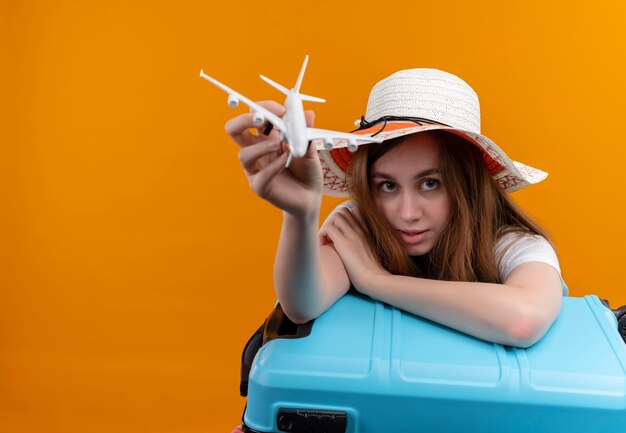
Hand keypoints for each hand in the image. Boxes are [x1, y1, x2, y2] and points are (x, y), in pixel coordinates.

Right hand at [225, 101, 322, 216]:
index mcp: (266, 137)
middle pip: (234, 130)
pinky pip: (260, 176)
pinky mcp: (260, 186)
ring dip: (261, 147)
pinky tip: (286, 162)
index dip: (264, 108)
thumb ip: (306, 131)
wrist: (311, 196)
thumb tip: (308, 113)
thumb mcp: (310, 147)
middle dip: (244, 120)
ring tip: (279, 145)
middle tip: (262, 119)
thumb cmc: (307, 169)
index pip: (254, 116)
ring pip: (243, 155)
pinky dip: (274, 166)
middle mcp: (256, 151)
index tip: (282, 109)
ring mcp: (256, 169)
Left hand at [319, 206, 388, 292]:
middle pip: (344, 211)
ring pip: (335, 216)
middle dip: (334, 221)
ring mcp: (352, 235)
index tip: (341, 232)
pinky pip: (328, 228)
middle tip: (331, 236)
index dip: (345, 218)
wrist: (375, 280)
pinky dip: (322, 235)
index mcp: (367, 232)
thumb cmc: (372, 273)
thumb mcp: (371, 253)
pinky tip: (325, 247)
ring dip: (328, 226)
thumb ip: (364, 245)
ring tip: (328, 241)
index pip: (355, 210)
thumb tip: (354, 249)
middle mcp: (360, 230)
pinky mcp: (344, 243)